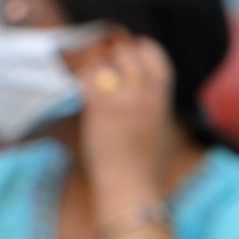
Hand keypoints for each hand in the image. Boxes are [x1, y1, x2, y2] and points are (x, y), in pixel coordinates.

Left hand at [77, 34, 176, 197]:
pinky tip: (75, 94)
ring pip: (102, 62)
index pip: (151, 51)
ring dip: (90, 69)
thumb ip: (154, 104)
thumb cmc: (146, 166)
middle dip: (108, 57)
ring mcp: (124, 99)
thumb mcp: (161, 128)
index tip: (121, 60)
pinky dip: (78, 82)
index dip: (134, 49)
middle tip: (97, 72)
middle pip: (124, 51)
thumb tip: (144, 90)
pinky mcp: (102, 109)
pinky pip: (86, 79)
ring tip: (85, 84)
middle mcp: (146, 92)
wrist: (134, 189)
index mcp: (163, 94)